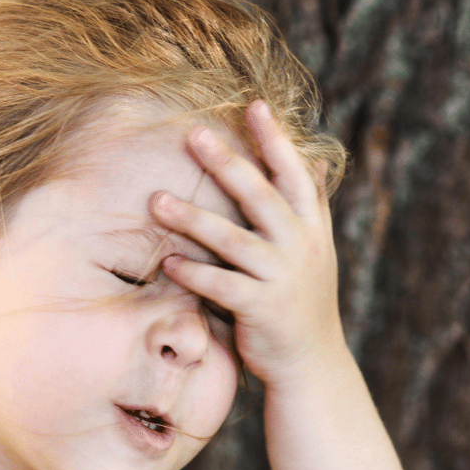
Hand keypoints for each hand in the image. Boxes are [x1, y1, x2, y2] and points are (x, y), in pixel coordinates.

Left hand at [154, 100, 347, 389]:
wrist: (312, 363)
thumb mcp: (313, 251)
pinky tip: (168, 262)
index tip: (254, 105)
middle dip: (226, 162)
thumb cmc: (300, 301)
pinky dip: (194, 273)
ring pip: (233, 239)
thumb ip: (307, 208)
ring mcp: (283, 277)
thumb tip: (313, 160)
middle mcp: (301, 246)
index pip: (294, 173)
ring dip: (192, 218)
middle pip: (260, 195)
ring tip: (155, 201)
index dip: (275, 140)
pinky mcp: (262, 309)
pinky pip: (222, 285)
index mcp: (311, 227)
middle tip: (191, 134)